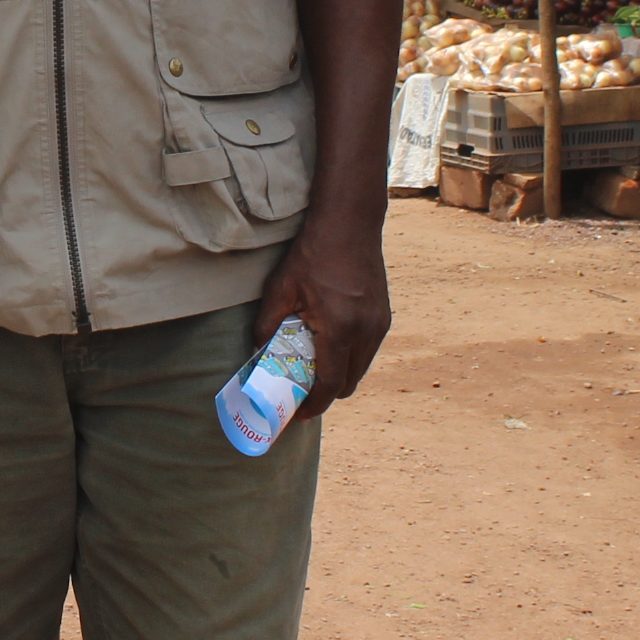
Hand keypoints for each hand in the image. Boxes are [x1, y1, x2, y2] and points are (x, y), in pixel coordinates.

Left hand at [255, 208, 390, 418]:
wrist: (349, 225)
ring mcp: (379, 325)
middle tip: (302, 392)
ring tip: (315, 368)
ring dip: (339, 376)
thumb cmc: (312, 254)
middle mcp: (366, 332)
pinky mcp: (384, 316)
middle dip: (326, 394)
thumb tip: (256, 354)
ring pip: (360, 369)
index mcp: (340, 328)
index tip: (299, 414)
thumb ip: (266, 325)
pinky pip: (367, 352)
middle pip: (349, 383)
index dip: (315, 405)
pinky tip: (331, 346)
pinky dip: (350, 358)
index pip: (330, 384)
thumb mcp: (280, 288)